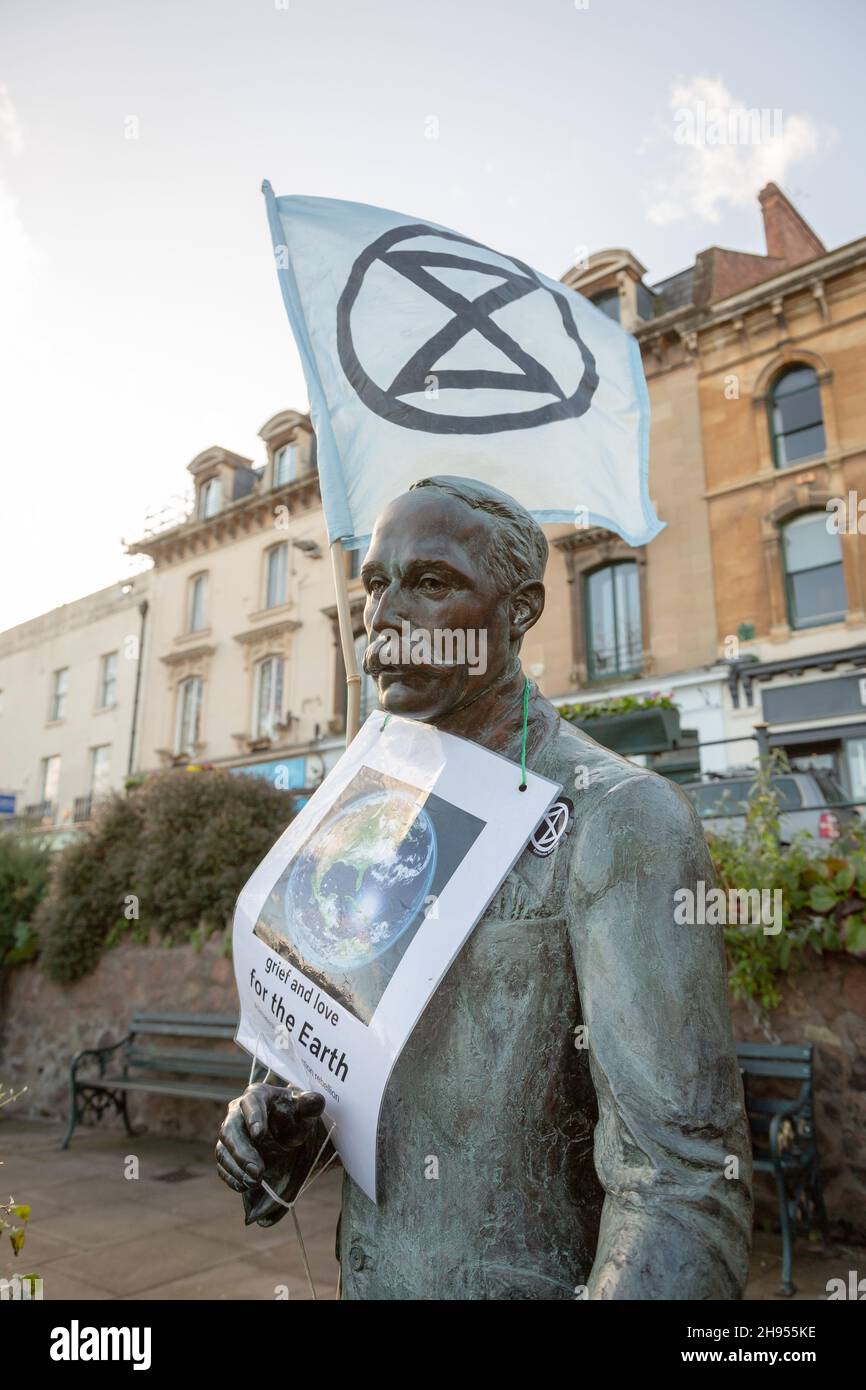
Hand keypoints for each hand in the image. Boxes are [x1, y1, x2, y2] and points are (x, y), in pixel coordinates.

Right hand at [216, 1082, 325, 1224]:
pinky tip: (244, 1186)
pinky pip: (222, 1165)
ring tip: (254, 1182)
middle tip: (257, 1171)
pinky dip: (231, 1177)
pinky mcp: (227, 1152)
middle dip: (242, 1152)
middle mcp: (237, 1112)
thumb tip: (315, 1101)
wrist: (289, 1130)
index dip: (253, 1117)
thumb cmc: (296, 1116)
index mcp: (257, 1095)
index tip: (259, 1135)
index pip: (250, 1102)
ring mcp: (230, 1133)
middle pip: (231, 1129)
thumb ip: (311, 1105)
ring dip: (237, 1168)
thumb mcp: (306, 1110)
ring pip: (223, 1149)